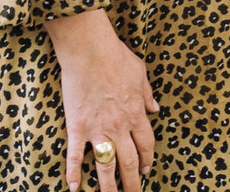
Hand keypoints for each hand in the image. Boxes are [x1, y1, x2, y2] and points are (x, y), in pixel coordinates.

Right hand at [45, 10, 158, 191]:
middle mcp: (119, 125)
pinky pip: (75, 156)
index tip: (148, 170)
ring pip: (105, 165)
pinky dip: (74, 173)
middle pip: (128, 161)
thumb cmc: (116, 57)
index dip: (148, 159)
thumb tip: (155, 109)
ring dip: (108, 186)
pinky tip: (75, 187)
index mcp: (136, 112)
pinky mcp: (77, 127)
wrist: (90, 50)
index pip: (146, 144)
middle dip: (133, 181)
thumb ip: (148, 94)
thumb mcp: (140, 73)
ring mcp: (97, 129)